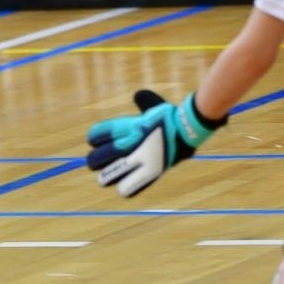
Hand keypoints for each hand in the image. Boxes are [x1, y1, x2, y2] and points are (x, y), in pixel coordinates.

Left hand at [85, 89, 224, 196]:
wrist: (190, 128)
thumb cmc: (173, 116)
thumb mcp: (155, 105)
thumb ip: (143, 101)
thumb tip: (138, 95)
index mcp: (129, 127)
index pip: (99, 133)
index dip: (94, 137)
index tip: (93, 140)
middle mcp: (131, 143)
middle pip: (99, 156)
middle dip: (94, 160)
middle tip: (94, 161)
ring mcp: (141, 160)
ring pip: (110, 174)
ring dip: (105, 176)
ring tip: (104, 179)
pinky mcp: (151, 173)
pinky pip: (129, 187)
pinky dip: (125, 188)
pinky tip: (123, 186)